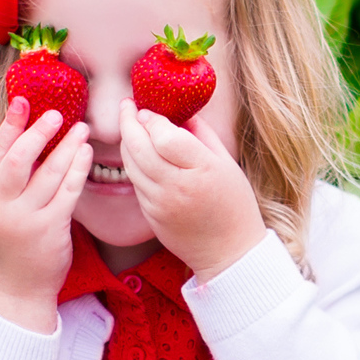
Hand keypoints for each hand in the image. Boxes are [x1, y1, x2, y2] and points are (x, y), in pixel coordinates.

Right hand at [0, 96, 91, 332]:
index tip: (22, 101)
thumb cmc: (6, 250)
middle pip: (17, 159)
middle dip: (37, 132)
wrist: (13, 295)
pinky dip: (78, 169)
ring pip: (48, 172)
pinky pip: (67, 191)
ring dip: (66, 147)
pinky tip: (86, 154)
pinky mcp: (49, 229)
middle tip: (56, 113)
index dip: (9, 126)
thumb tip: (17, 143)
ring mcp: (24, 219)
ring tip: (80, 128)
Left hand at [121, 102, 265, 278]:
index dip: (152, 119)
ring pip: (131, 165)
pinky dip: (134, 165)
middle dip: (127, 122)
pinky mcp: (150, 216)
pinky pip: (136, 183)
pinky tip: (139, 154)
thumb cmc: (234, 204)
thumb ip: (201, 134)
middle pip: (138, 147)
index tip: (149, 109)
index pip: (164, 136)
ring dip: (126, 142)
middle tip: (126, 107)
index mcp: (201, 170)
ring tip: (130, 127)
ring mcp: (160, 204)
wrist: (229, 252)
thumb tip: (180, 110)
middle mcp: (177, 187)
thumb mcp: (226, 163)